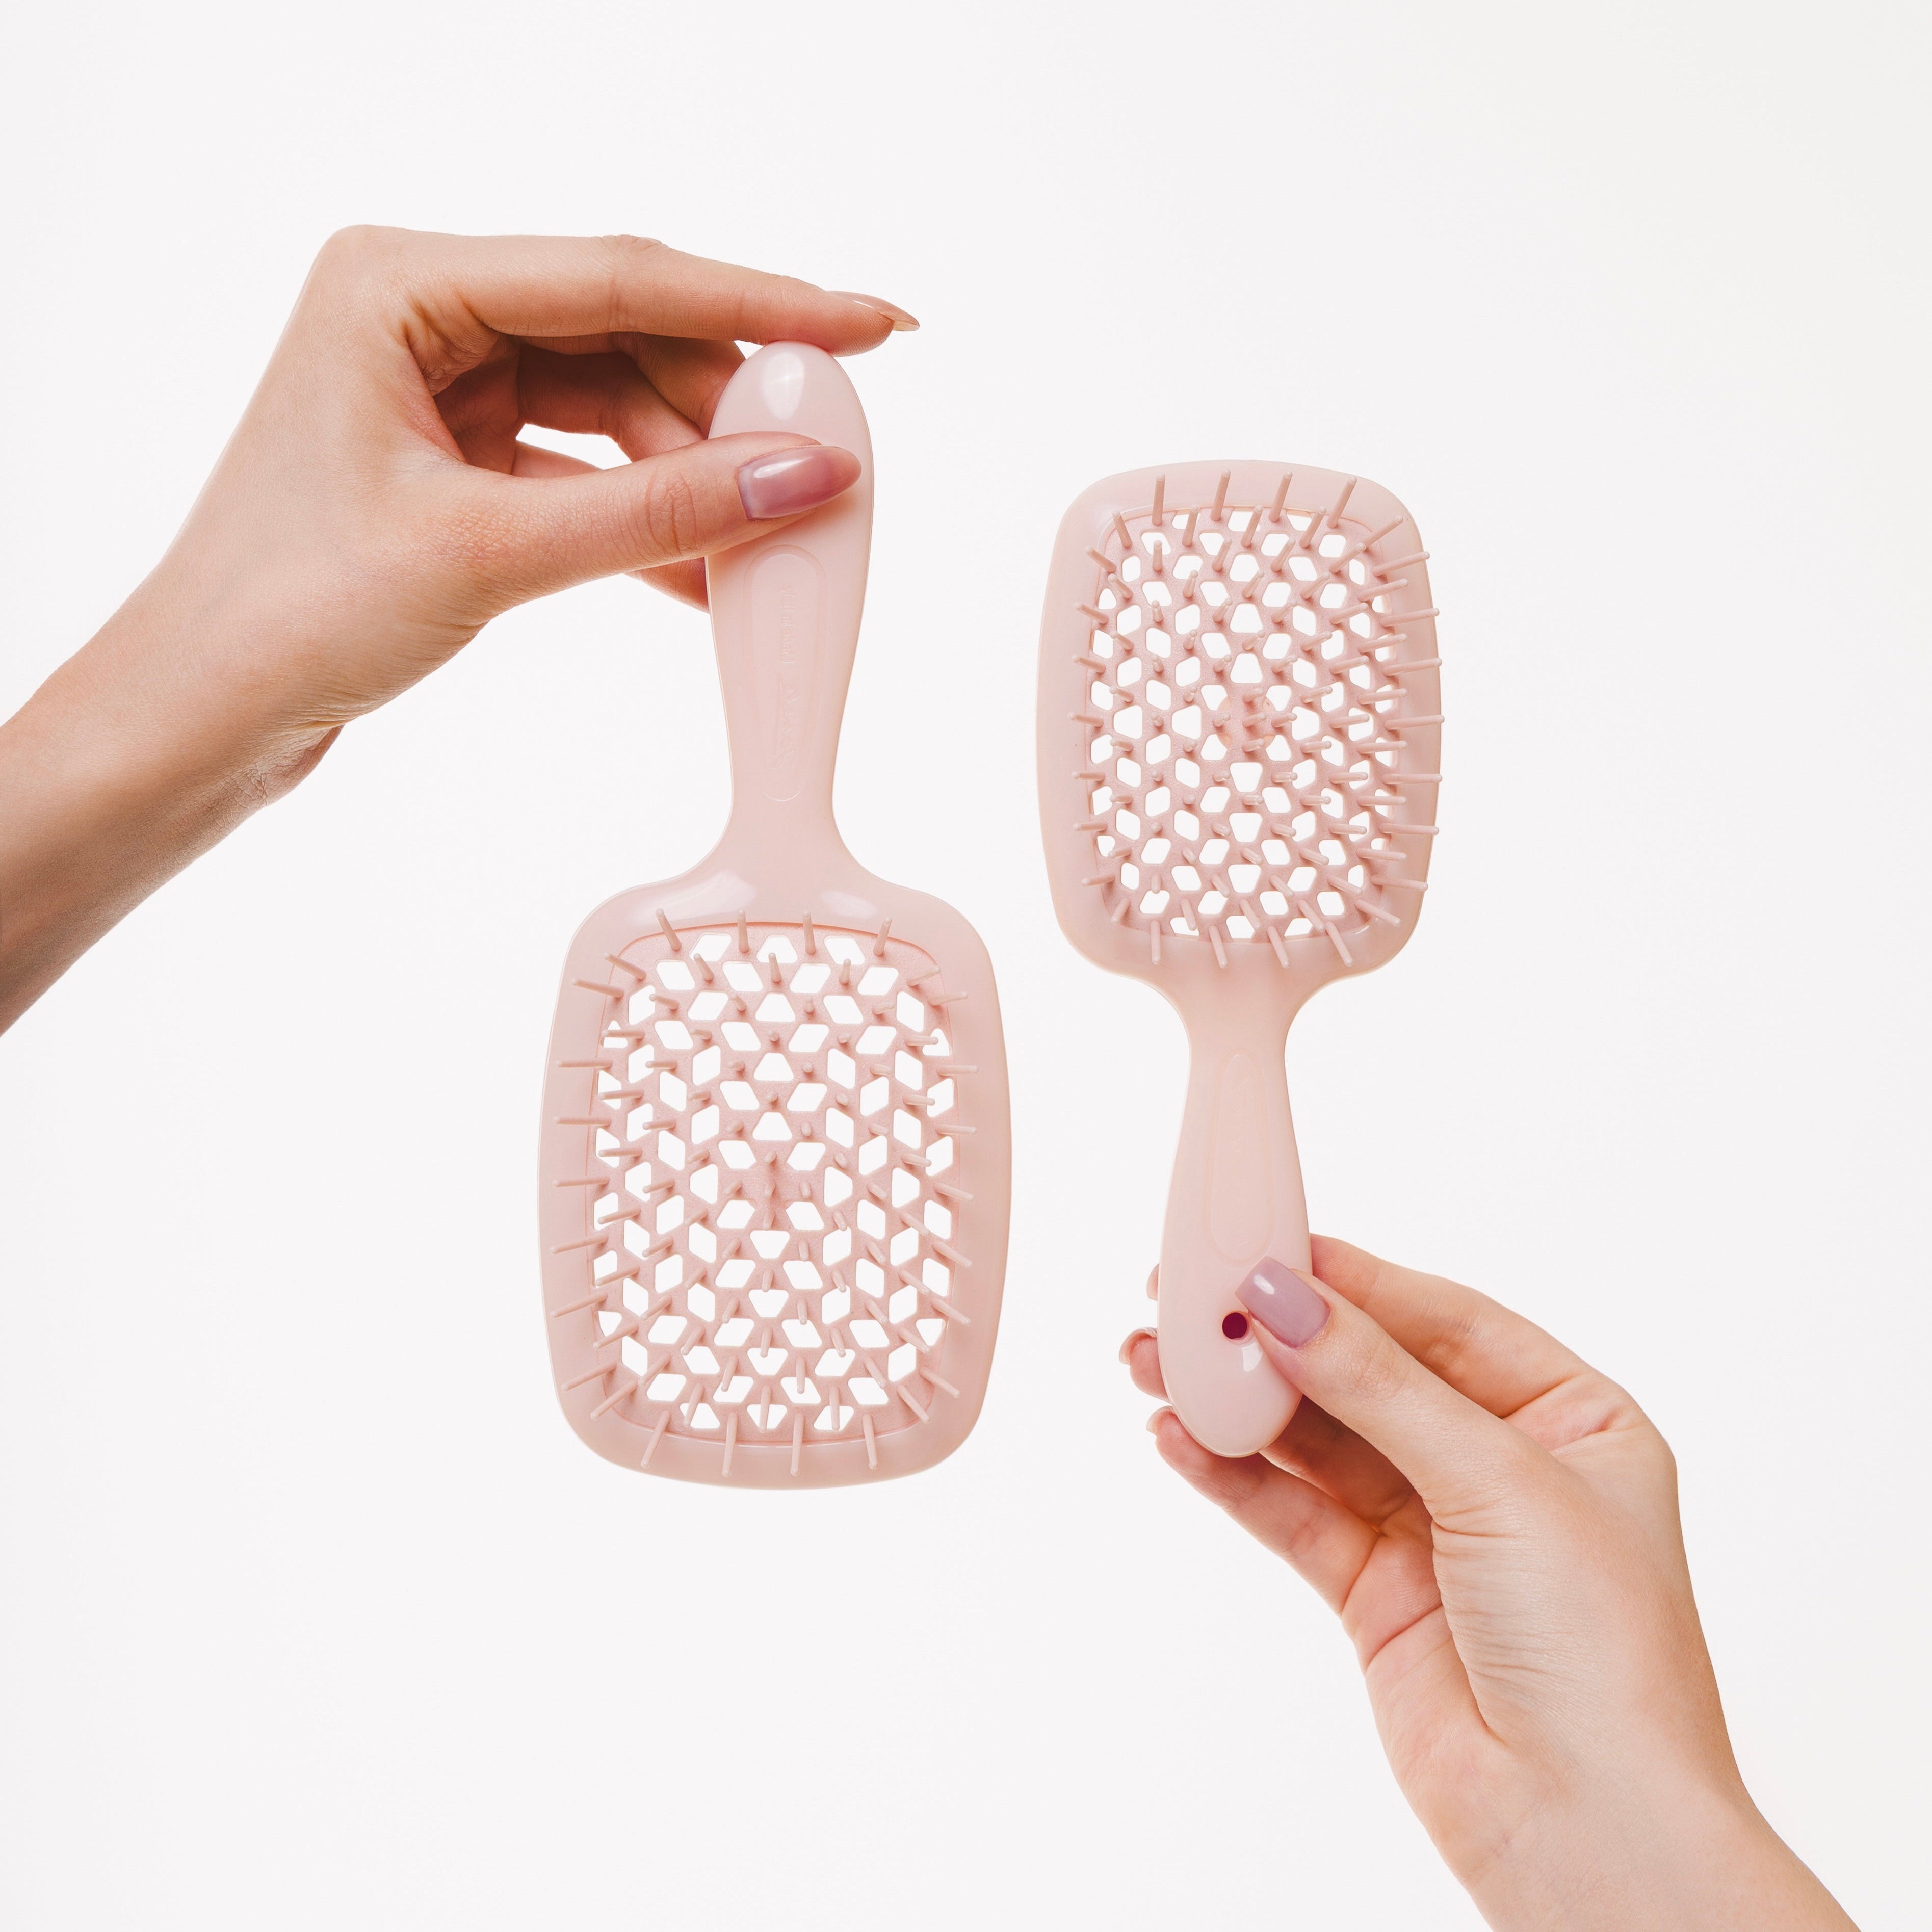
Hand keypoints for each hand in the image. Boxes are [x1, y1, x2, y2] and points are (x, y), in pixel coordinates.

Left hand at [0, 227, 914, 1029]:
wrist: (203, 714)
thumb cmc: (289, 613)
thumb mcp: (492, 553)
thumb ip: (659, 513)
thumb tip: (806, 476)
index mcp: (399, 285)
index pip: (620, 275)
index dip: (761, 301)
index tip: (870, 322)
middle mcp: (421, 317)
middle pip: (627, 337)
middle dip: (730, 407)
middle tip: (829, 460)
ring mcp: (441, 391)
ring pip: (616, 408)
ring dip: (695, 475)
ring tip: (777, 535)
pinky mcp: (459, 464)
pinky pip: (586, 473)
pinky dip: (647, 521)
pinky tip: (712, 575)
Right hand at [1122, 1236, 1855, 1930]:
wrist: (1588, 1830)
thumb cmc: (1602, 1655)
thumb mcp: (1498, 1482)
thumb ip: (1381, 1385)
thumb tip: (1288, 1298)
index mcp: (1571, 1418)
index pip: (1442, 1319)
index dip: (1351, 1279)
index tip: (1264, 1246)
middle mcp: (1501, 1465)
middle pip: (1366, 1372)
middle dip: (1277, 1337)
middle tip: (1183, 1297)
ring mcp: (1433, 1530)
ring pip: (1315, 1440)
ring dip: (1237, 1401)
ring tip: (1151, 1361)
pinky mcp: (1374, 1592)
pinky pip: (1291, 1511)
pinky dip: (1232, 1473)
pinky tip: (1179, 1437)